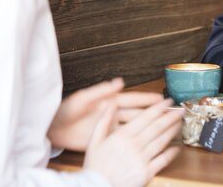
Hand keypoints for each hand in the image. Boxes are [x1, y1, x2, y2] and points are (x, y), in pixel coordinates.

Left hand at [49, 77, 166, 150]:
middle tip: (169, 112)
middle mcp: (112, 113)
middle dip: (153, 112)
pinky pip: (124, 138)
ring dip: (147, 126)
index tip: (161, 98)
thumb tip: (119, 81)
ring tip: (162, 126)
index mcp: (109, 101)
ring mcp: (110, 126)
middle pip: (137, 113)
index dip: (147, 99)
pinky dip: (135, 139)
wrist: (53, 129)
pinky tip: (144, 141)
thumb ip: (102, 90)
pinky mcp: (106, 139)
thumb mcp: (83, 98)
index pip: (133, 99)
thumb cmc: (65, 110)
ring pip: (133, 126)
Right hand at [84, 98, 183, 186]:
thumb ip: (103, 121)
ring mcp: (141, 159)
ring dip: (173, 130)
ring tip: (180, 123)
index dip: (159, 108)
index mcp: (122, 136)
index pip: (145, 117)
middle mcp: (134, 145)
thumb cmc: (95, 166)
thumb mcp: (94, 140)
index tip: (167, 102)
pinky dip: (171, 152)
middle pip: (157, 127)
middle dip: (170, 116)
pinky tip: (177, 147)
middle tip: (180, 109)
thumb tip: (111, 104)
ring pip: (162, 141)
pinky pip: (163, 160)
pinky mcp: (146, 172)